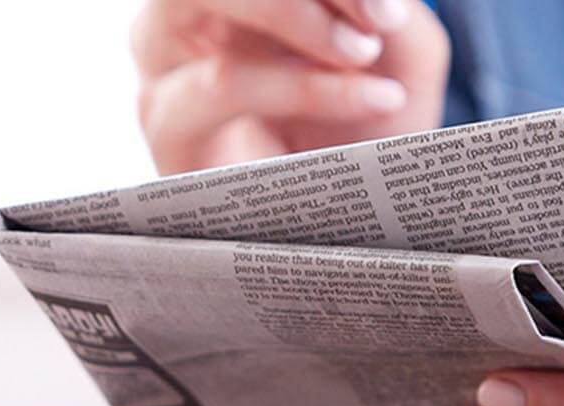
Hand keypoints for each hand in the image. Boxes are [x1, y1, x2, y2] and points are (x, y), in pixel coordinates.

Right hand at [132, 0, 449, 174]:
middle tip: (379, 14)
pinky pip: (223, 83)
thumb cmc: (366, 133)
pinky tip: (370, 97)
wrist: (351, 226)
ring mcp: (165, 68)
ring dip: (298, 18)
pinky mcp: (166, 127)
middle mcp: (186, 16)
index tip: (387, 4)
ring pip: (201, 2)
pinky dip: (303, 86)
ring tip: (367, 54)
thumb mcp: (398, 46)